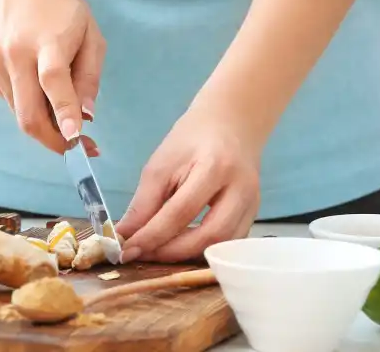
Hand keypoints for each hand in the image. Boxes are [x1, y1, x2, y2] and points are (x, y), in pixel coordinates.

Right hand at [0, 0, 104, 154]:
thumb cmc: (58, 3)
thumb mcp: (88, 30)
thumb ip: (89, 74)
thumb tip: (86, 115)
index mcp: (48, 40)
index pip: (54, 81)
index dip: (64, 112)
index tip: (75, 138)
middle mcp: (15, 53)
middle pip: (28, 113)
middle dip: (51, 140)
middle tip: (74, 148)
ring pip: (17, 109)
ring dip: (40, 119)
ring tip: (57, 106)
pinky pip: (5, 96)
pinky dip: (23, 99)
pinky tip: (30, 76)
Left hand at [115, 106, 261, 262]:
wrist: (230, 124)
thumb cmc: (192, 139)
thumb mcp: (161, 164)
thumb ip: (144, 203)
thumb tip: (125, 236)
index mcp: (214, 167)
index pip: (181, 212)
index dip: (152, 236)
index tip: (128, 250)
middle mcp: (240, 189)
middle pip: (209, 235)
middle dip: (171, 252)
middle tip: (142, 254)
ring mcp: (252, 203)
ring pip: (222, 245)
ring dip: (187, 255)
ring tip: (158, 252)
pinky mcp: (254, 214)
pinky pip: (229, 243)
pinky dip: (203, 250)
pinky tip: (181, 246)